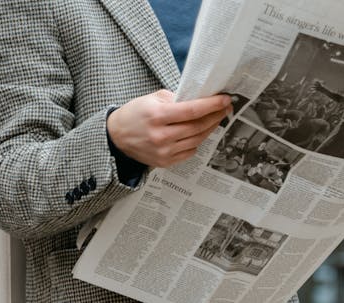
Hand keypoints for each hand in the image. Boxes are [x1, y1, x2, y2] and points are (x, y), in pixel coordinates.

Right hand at [107, 90, 232, 166]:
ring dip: (209, 129)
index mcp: (157, 116)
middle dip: (215, 116)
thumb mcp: (151, 99)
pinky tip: (201, 132)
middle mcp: (161, 136)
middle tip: (225, 108)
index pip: (192, 110)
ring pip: (196, 140)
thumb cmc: (135, 114)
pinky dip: (197, 141)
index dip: (211, 105)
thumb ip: (175, 99)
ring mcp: (164, 152)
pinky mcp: (165, 162)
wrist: (117, 138)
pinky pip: (189, 151)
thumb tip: (198, 98)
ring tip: (216, 118)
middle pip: (197, 127)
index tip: (225, 99)